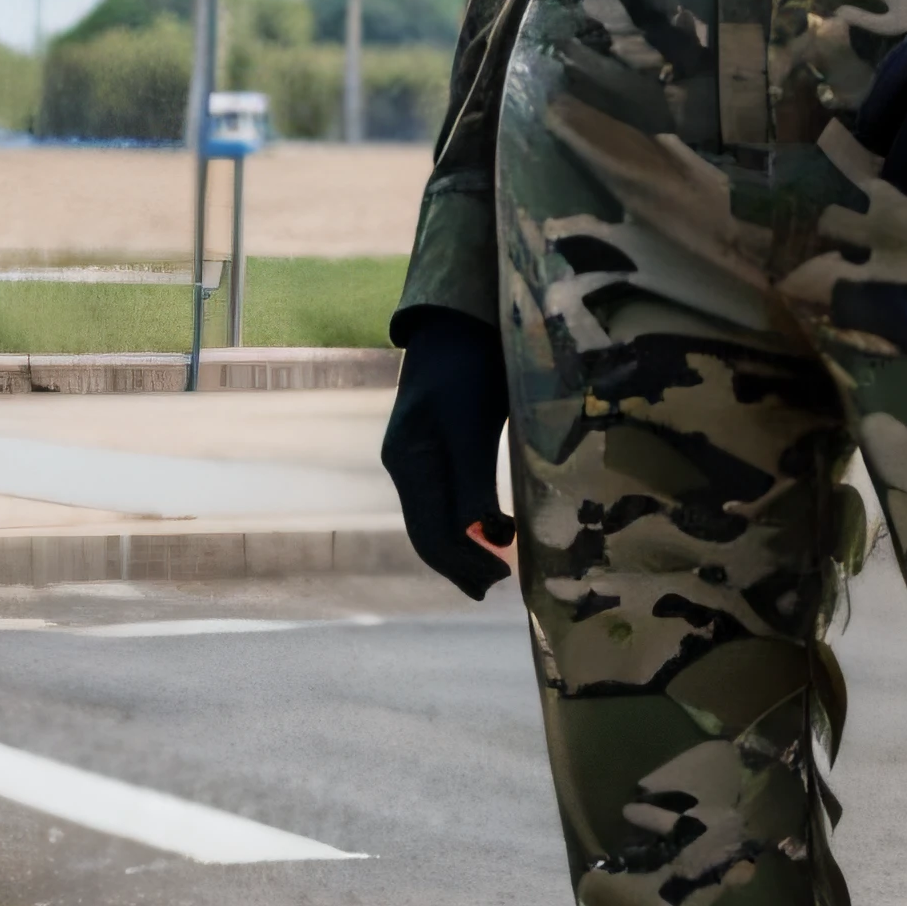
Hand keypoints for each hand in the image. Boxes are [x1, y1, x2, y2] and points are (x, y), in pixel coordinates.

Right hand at [383, 309, 517, 600]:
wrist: (459, 320)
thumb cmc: (467, 365)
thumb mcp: (472, 423)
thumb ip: (475, 479)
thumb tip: (488, 536)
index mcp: (408, 462)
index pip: (429, 533)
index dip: (463, 563)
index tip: (500, 578)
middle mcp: (406, 465)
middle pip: (427, 532)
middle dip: (460, 564)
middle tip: (498, 585)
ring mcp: (417, 456)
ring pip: (434, 518)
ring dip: (463, 548)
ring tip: (494, 568)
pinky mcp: (437, 446)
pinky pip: (444, 499)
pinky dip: (465, 523)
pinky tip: (489, 528)